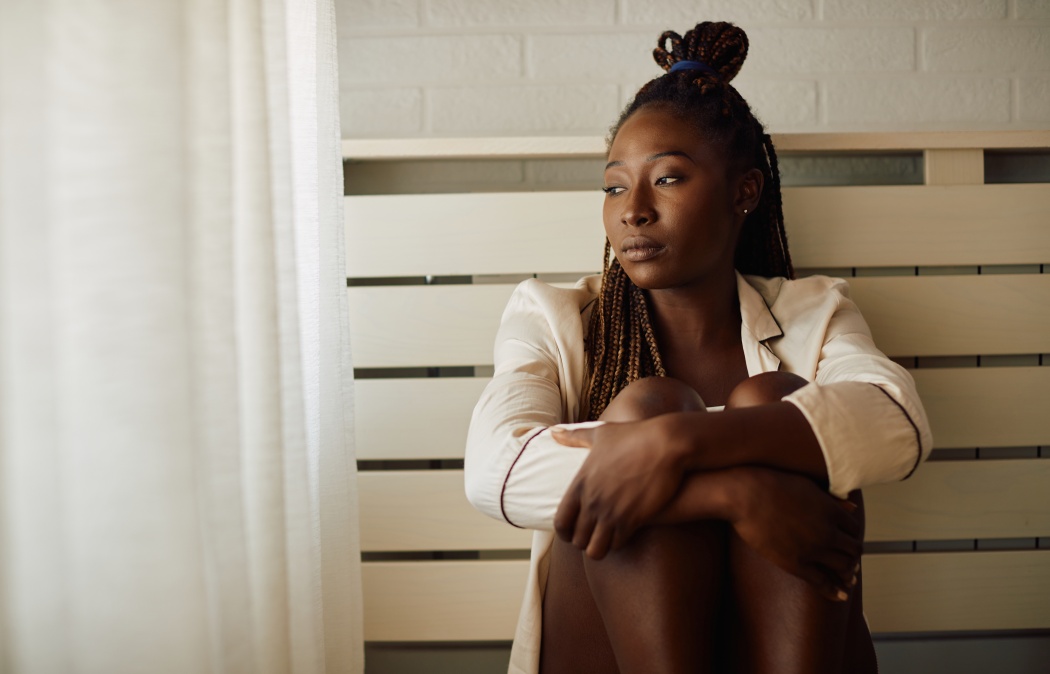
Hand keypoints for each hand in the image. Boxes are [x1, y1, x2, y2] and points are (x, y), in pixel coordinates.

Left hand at [551, 417, 685, 559]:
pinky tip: (623, 535)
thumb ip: (574, 437)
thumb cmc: (633, 435)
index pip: (561, 521)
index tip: (570, 533)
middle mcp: (592, 501)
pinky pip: (617, 544)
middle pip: (577, 539)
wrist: (664, 444)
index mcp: (580, 483)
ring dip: (599, 547)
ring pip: (596, 548)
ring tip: (605, 540)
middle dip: (583, 541)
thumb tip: (553, 432)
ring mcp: (611, 512)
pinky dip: (618, 543)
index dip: (563, 532)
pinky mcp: (632, 520)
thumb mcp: (600, 433)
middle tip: (591, 537)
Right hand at [729, 466, 862, 601]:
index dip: (852, 535)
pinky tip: (840, 596)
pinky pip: (822, 582)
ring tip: (846, 577)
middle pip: (853, 549)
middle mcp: (828, 531)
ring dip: (847, 572)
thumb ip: (831, 499)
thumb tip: (853, 507)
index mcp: (831, 511)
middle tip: (849, 559)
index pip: (855, 529)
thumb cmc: (771, 484)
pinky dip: (834, 590)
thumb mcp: (807, 486)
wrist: (744, 496)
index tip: (847, 539)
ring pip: (843, 567)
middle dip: (853, 555)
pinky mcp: (796, 564)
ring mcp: (813, 549)